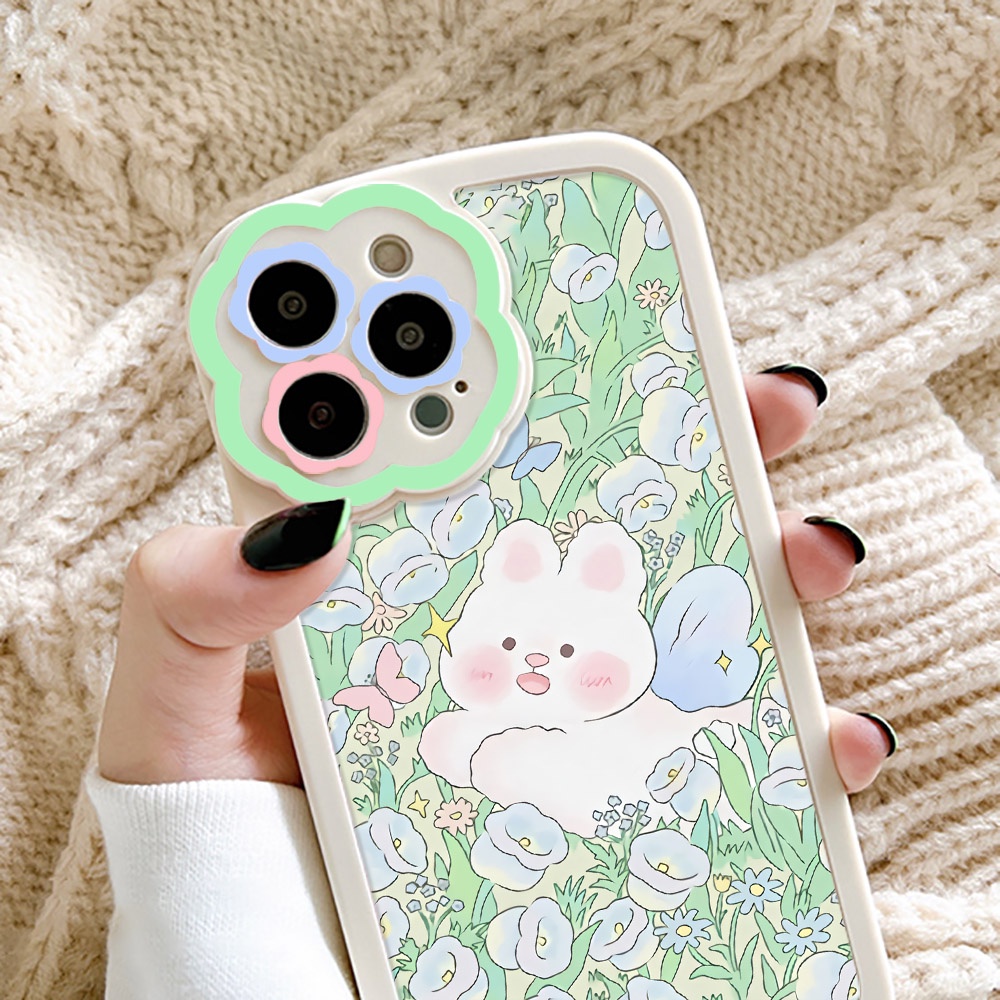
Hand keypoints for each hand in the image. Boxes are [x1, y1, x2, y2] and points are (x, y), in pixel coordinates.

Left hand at [97, 369, 895, 791]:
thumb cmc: (224, 869)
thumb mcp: (173, 731)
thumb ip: (184, 612)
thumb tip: (291, 519)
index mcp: (395, 591)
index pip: (467, 457)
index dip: (518, 373)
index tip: (571, 305)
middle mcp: (495, 638)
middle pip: (610, 513)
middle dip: (693, 439)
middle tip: (745, 391)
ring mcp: (566, 719)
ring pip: (693, 612)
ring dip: (771, 564)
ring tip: (807, 544)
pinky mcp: (617, 808)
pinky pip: (730, 755)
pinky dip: (798, 736)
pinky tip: (823, 729)